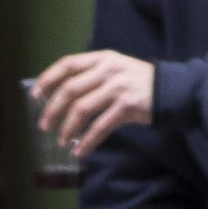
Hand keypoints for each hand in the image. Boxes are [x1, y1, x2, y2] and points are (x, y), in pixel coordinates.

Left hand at [33, 48, 153, 156]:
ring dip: (67, 128)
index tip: (35, 95)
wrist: (172, 89)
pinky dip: (87, 141)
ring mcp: (118, 87)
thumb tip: (60, 94)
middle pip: (70, 89)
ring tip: (61, 140)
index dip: (48, 78)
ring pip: (82, 109)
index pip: (68, 64)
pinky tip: (80, 150)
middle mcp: (108, 70)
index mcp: (103, 58)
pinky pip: (100, 126)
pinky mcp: (127, 106)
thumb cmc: (139, 82)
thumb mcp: (116, 69)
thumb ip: (93, 75)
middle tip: (44, 125)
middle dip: (53, 109)